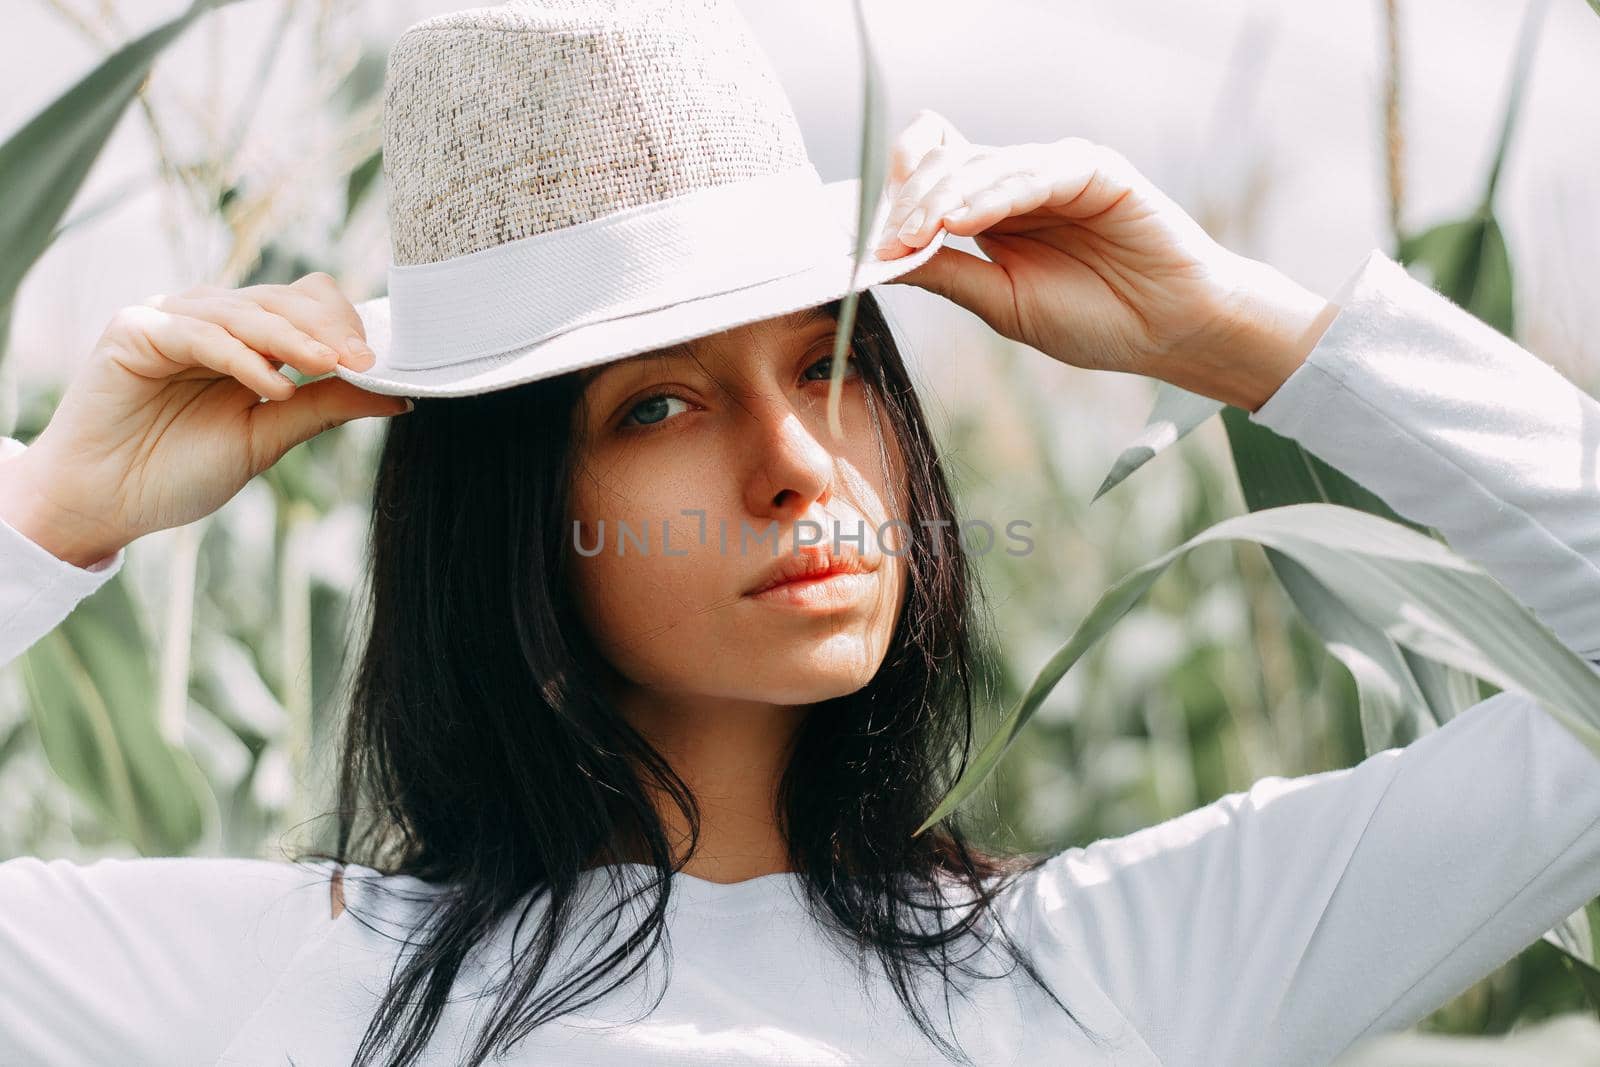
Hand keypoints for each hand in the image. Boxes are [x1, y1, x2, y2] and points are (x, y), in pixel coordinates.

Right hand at [0, 272, 409, 568]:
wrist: (105, 501)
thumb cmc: (179, 470)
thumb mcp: (269, 437)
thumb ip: (324, 407)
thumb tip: (398, 395)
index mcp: (248, 339)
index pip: (306, 303)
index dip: (343, 325)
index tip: (377, 363)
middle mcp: (213, 318)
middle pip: (284, 299)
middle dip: (329, 329)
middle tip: (363, 362)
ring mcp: (173, 318)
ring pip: (247, 312)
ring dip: (294, 340)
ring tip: (330, 367)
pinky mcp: (137, 329)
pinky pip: (202, 334)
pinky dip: (242, 358)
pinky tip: (272, 388)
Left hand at [875, 110, 1337, 410]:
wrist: (1169, 332)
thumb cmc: (1093, 319)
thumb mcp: (1003, 303)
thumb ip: (948, 274)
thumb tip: (881, 260)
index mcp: (991, 209)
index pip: (930, 176)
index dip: (897, 199)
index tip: (867, 243)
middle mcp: (1018, 181)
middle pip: (945, 166)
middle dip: (909, 204)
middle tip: (885, 243)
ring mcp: (1054, 170)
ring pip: (980, 165)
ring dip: (941, 200)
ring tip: (913, 235)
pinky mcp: (1092, 168)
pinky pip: (1033, 172)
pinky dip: (992, 194)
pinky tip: (962, 220)